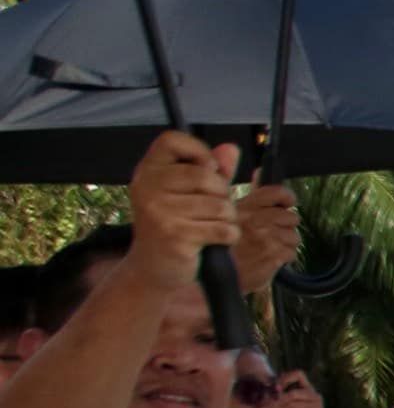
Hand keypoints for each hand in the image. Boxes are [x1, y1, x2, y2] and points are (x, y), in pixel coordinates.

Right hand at [119, 133, 241, 284]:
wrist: (154, 268)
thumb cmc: (174, 226)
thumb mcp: (187, 193)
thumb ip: (210, 170)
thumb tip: (231, 149)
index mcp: (148, 171)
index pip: (171, 139)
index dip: (198, 150)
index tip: (208, 168)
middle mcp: (148, 187)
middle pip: (207, 176)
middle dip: (223, 194)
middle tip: (213, 209)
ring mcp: (159, 211)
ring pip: (221, 205)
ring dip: (228, 219)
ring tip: (211, 226)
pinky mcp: (175, 235)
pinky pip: (223, 229)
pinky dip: (228, 236)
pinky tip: (213, 241)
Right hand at [230, 178, 299, 295]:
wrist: (214, 278)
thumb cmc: (222, 246)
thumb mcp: (229, 215)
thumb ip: (250, 195)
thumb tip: (261, 170)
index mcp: (245, 207)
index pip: (276, 192)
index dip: (287, 197)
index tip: (288, 203)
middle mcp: (256, 220)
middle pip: (291, 217)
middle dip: (286, 226)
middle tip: (273, 233)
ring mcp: (266, 238)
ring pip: (294, 236)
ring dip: (285, 243)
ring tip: (269, 247)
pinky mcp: (272, 256)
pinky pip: (291, 253)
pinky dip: (284, 257)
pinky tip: (270, 259)